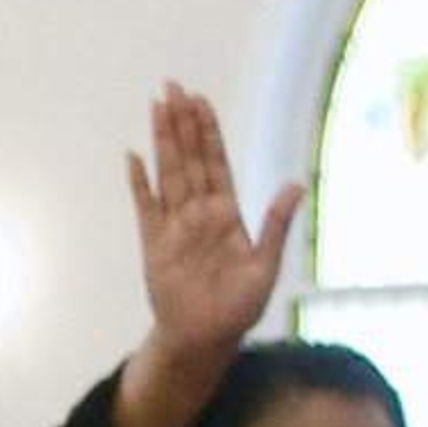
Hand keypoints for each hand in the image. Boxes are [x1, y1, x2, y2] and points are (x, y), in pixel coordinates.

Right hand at [125, 84, 303, 373]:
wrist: (205, 339)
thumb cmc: (238, 308)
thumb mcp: (266, 266)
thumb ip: (275, 224)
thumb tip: (295, 185)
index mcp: (227, 214)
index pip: (216, 162)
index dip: (209, 131)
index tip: (201, 101)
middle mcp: (199, 213)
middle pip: (190, 158)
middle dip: (182, 123)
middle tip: (173, 86)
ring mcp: (175, 226)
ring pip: (168, 173)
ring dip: (162, 141)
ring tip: (156, 107)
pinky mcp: (154, 245)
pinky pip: (145, 208)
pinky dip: (139, 184)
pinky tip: (133, 159)